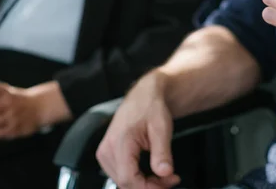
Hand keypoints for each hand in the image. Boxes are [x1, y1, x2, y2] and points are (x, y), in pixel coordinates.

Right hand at [96, 73, 180, 188]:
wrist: (144, 95)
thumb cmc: (151, 107)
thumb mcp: (162, 128)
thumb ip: (162, 152)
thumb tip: (164, 173)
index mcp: (119, 142)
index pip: (128, 179)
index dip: (149, 187)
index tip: (168, 182)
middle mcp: (107, 149)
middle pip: (125, 183)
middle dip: (150, 186)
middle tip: (170, 179)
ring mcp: (105, 153)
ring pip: (123, 181)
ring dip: (144, 184)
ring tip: (163, 175)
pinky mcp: (108, 155)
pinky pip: (121, 174)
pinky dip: (138, 178)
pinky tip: (152, 173)